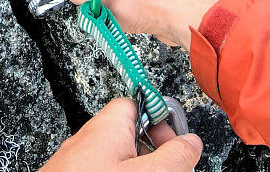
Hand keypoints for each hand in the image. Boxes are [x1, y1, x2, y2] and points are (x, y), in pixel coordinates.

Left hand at [40, 97, 202, 170]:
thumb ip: (174, 156)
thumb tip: (191, 142)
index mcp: (108, 125)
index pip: (137, 103)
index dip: (161, 119)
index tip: (178, 140)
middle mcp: (90, 138)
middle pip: (131, 134)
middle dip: (153, 152)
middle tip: (169, 168)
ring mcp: (78, 161)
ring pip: (118, 158)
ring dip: (138, 167)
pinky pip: (103, 169)